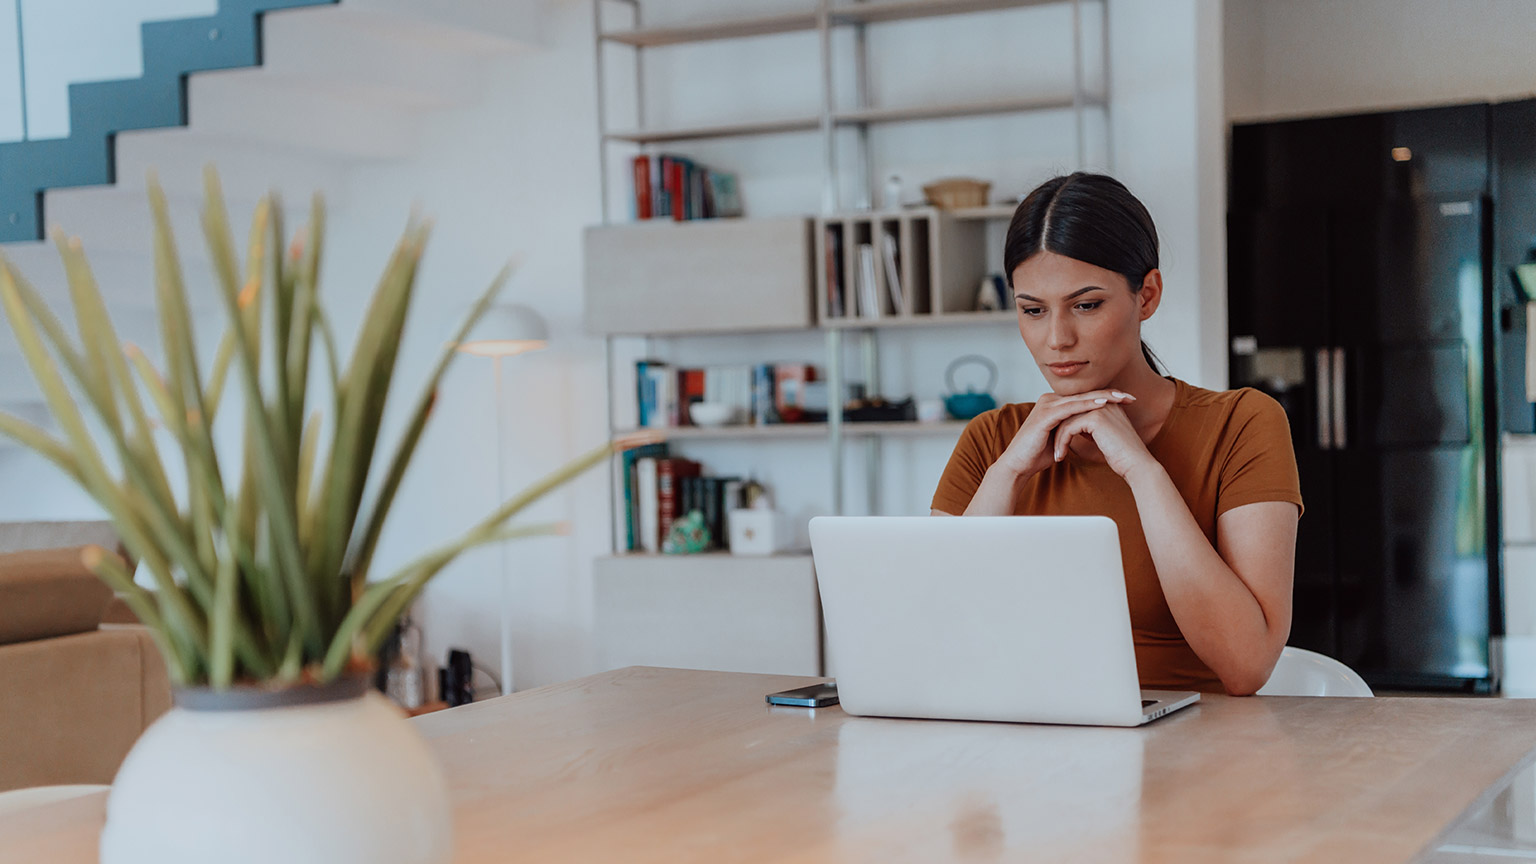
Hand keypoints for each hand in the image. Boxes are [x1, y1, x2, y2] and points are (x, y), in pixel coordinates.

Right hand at [994, 389, 1136, 479]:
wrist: (1018, 465)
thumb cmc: (1037, 455)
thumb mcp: (1061, 438)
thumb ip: (1072, 429)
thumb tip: (1090, 431)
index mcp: (1054, 404)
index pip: (1085, 398)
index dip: (1106, 398)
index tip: (1126, 401)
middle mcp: (1049, 400)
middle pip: (1085, 394)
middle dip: (1110, 394)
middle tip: (1130, 396)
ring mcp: (1047, 405)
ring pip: (1081, 398)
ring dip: (1103, 397)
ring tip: (1121, 397)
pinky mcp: (1045, 414)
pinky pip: (1071, 408)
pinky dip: (1088, 405)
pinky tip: (1103, 404)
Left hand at [1051, 402, 1158, 478]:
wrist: (1136, 464)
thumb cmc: (1122, 456)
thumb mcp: (1104, 437)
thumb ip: (1091, 428)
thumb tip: (1074, 427)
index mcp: (1107, 405)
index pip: (1078, 411)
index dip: (1067, 426)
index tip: (1058, 442)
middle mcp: (1104, 402)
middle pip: (1071, 413)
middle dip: (1059, 432)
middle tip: (1054, 448)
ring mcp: (1100, 408)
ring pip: (1067, 420)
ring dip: (1059, 439)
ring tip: (1057, 455)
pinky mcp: (1095, 418)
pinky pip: (1069, 428)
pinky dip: (1062, 442)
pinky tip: (1060, 456)